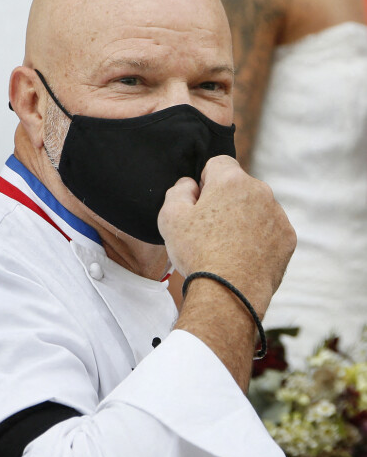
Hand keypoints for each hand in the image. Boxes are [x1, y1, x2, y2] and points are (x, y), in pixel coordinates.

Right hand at [157, 155, 295, 316]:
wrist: (228, 294)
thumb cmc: (197, 253)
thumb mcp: (170, 216)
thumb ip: (179, 189)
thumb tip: (190, 184)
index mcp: (231, 181)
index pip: (219, 163)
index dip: (205, 181)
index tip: (199, 203)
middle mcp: (260, 191)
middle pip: (238, 186)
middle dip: (225, 200)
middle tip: (209, 229)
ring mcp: (278, 215)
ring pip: (256, 207)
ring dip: (242, 218)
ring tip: (226, 246)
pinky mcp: (287, 238)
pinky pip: (269, 228)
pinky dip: (258, 237)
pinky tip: (242, 255)